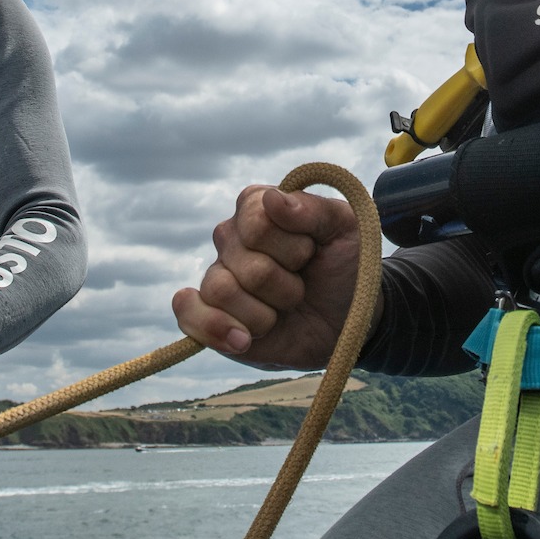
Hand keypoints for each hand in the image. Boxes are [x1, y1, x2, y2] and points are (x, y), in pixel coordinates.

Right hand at [172, 184, 364, 370]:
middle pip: (246, 264)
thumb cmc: (347, 266)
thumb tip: (272, 199)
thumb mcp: (346, 229)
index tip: (313, 250)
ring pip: (220, 291)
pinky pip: (187, 314)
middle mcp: (232, 239)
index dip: (292, 245)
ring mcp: (220, 277)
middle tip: (303, 284)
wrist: (351, 318)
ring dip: (265, 313)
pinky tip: (243, 339)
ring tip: (283, 311)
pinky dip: (214, 328)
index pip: (256, 221)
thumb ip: (313, 210)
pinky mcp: (211, 316)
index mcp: (257, 207)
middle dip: (286, 284)